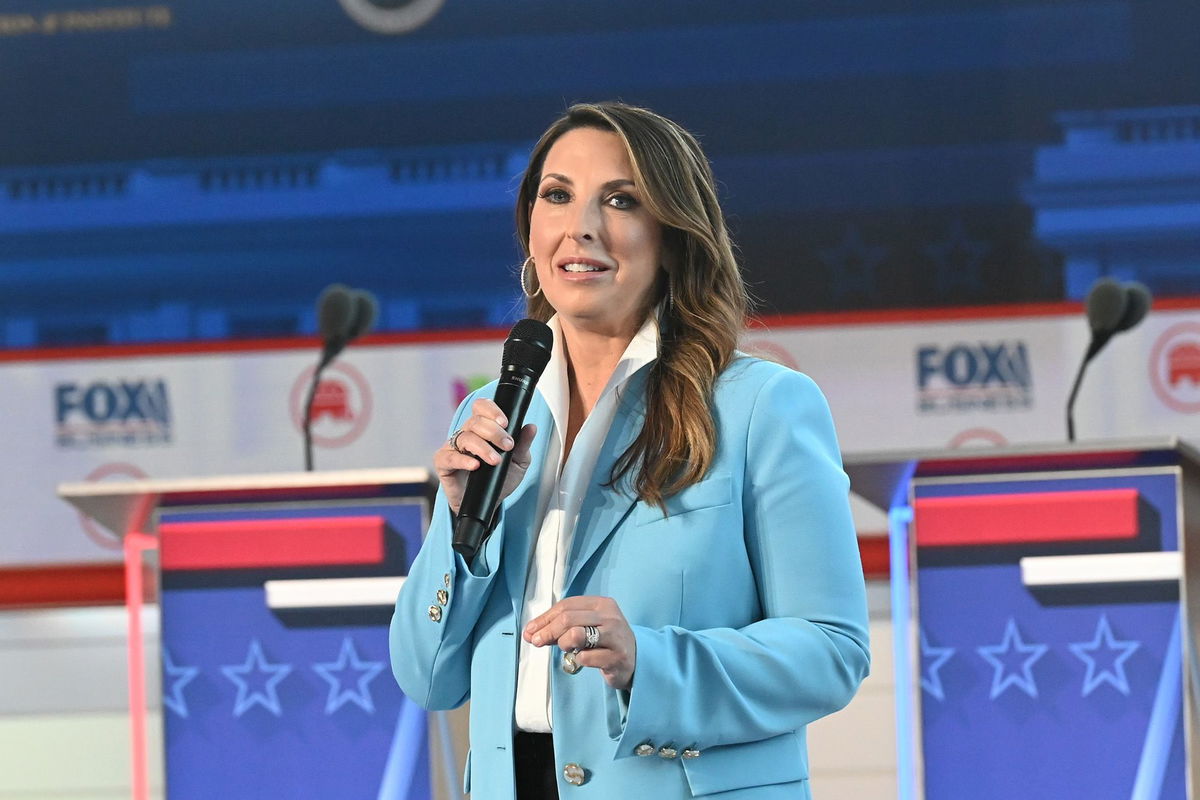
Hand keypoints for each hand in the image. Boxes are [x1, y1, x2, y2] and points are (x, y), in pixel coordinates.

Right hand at [435, 397, 536, 514]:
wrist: (487, 504)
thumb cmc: (500, 479)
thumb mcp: (518, 462)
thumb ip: (523, 444)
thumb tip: (531, 427)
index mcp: (483, 428)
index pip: (481, 407)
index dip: (491, 410)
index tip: (505, 422)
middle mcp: (466, 434)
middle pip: (476, 422)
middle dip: (495, 432)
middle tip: (508, 446)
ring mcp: (453, 447)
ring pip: (465, 437)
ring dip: (483, 447)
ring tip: (496, 460)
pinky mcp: (444, 463)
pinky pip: (450, 457)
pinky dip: (463, 460)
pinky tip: (475, 465)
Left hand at [523, 596, 636, 690]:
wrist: (636, 660)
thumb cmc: (605, 641)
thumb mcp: (587, 626)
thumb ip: (562, 626)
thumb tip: (531, 632)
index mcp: (602, 604)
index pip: (567, 605)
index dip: (545, 618)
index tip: (530, 631)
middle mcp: (610, 617)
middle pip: (568, 619)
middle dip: (547, 631)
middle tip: (536, 642)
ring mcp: (615, 637)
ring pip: (576, 634)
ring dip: (563, 643)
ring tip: (566, 648)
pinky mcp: (617, 657)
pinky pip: (585, 657)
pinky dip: (577, 660)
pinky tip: (582, 660)